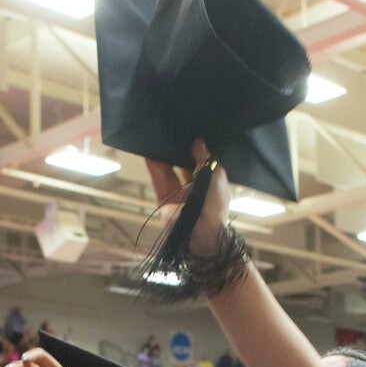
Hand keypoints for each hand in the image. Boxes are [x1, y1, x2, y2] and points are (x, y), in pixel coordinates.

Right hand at [144, 139, 230, 256]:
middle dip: (175, 150)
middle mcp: (193, 188)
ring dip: (162, 156)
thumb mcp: (216, 178)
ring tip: (156, 137)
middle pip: (181, 165)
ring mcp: (177, 195)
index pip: (200, 162)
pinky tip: (149, 153)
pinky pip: (158, 181)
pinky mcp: (164, 201)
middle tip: (169, 131)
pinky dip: (153, 167)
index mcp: (209, 184)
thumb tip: (198, 141)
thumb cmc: (215, 206)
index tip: (187, 132)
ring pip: (167, 171)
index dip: (193, 149)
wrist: (202, 234)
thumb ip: (206, 159)